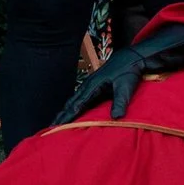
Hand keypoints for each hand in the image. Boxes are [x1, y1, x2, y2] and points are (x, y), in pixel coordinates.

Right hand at [59, 22, 183, 121]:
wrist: (132, 57)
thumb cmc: (129, 72)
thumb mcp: (125, 87)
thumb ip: (120, 102)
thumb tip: (116, 118)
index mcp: (93, 86)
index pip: (77, 105)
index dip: (67, 116)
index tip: (57, 125)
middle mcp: (89, 85)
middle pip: (71, 102)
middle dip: (61, 114)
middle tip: (51, 126)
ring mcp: (91, 84)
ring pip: (75, 100)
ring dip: (66, 110)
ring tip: (58, 121)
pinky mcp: (96, 85)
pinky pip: (81, 97)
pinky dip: (74, 105)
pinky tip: (73, 111)